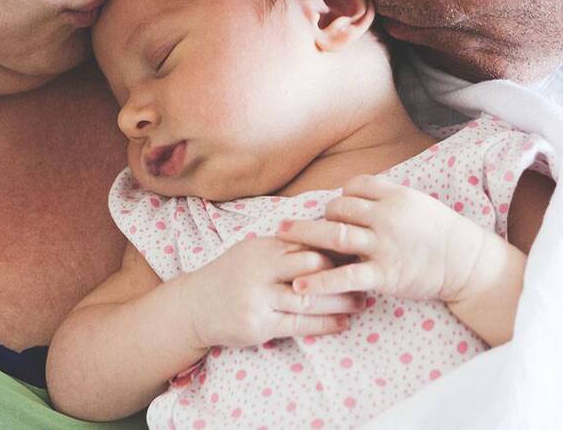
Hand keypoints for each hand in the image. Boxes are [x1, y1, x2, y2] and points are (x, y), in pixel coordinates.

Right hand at [182, 235, 365, 348]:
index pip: (306, 242)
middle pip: (311, 266)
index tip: (359, 251)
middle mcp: (260, 269)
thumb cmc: (230, 276)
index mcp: (262, 247)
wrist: (194, 306)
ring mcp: (258, 297)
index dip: (335, 247)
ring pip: (308, 298)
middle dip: (342, 272)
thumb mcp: (252, 252)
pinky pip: (298, 324)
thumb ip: (283, 247)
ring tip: (360, 301)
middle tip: (367, 274)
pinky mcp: (257, 324)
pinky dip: (324, 323)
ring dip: (339, 301)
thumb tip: (325, 238)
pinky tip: (341, 322)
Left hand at [275, 173, 501, 304]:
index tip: (335, 207)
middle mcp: (386, 216)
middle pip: (340, 208)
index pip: (356, 186)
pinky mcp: (384, 275)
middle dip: (321, 216)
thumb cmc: (441, 232)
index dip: (342, 196)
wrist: (466, 263)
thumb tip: (357, 193)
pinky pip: (345, 276)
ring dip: (306, 235)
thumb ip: (388, 198)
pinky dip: (320, 281)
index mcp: (395, 196)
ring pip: (336, 234)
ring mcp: (384, 245)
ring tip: (282, 236)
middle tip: (301, 224)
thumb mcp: (417, 203)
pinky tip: (299, 285)